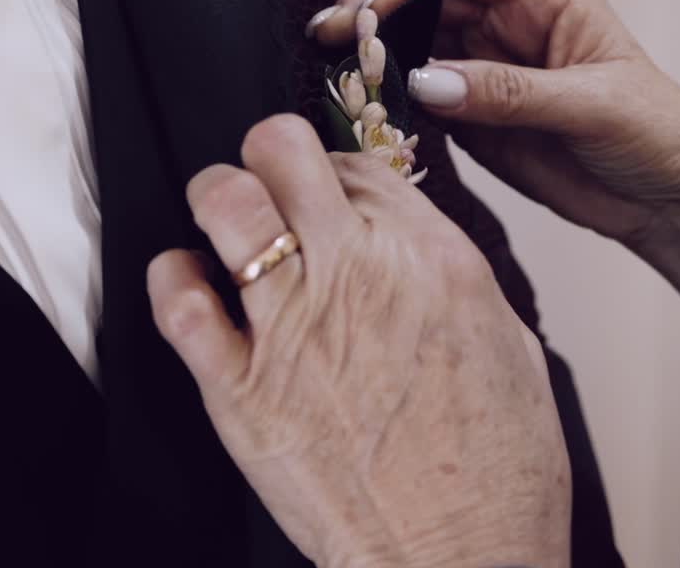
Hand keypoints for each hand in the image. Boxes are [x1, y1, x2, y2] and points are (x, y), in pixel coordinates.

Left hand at [146, 115, 569, 567]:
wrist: (460, 555)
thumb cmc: (495, 472)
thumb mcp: (507, 344)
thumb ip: (450, 279)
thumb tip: (408, 246)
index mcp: (432, 260)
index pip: (358, 164)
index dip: (332, 168)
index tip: (324, 191)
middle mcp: (358, 276)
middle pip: (282, 152)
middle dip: (268, 155)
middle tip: (267, 180)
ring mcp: (293, 327)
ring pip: (224, 203)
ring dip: (215, 196)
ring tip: (219, 214)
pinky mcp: (241, 388)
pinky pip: (179, 302)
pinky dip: (172, 279)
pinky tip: (188, 284)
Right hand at [309, 0, 679, 339]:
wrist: (675, 203)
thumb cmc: (662, 137)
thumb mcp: (593, 106)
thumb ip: (509, 92)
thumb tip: (429, 81)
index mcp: (547, 0)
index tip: (377, 3)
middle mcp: (511, 28)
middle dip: (377, 8)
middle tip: (332, 35)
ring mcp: (488, 74)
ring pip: (415, 46)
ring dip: (376, 55)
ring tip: (337, 71)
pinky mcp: (477, 121)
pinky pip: (421, 100)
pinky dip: (391, 102)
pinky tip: (367, 108)